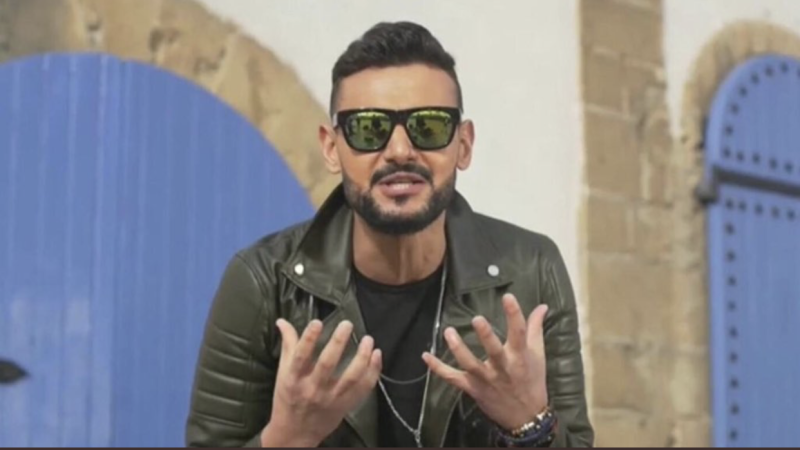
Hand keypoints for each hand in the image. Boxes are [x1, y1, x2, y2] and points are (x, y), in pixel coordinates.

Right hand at [261, 319, 381, 446]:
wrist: (295, 433)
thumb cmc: (288, 398)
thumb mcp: (283, 373)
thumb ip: (288, 345)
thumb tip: (282, 321)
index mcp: (294, 379)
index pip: (300, 356)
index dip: (308, 339)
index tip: (317, 322)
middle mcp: (312, 389)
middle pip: (327, 364)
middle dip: (338, 343)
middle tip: (347, 324)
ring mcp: (331, 398)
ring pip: (350, 377)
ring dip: (362, 357)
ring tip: (368, 340)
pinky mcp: (345, 405)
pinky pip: (363, 388)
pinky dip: (373, 372)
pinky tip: (377, 356)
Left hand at [422, 294, 548, 430]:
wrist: (526, 417)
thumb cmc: (532, 381)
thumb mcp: (537, 354)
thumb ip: (535, 328)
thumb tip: (542, 306)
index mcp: (520, 357)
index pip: (519, 333)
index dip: (514, 314)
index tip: (507, 297)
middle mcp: (503, 368)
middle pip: (494, 350)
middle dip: (486, 336)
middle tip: (477, 319)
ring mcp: (486, 379)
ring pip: (470, 364)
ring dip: (458, 349)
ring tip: (449, 332)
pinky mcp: (473, 388)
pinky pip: (453, 378)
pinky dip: (438, 369)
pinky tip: (426, 356)